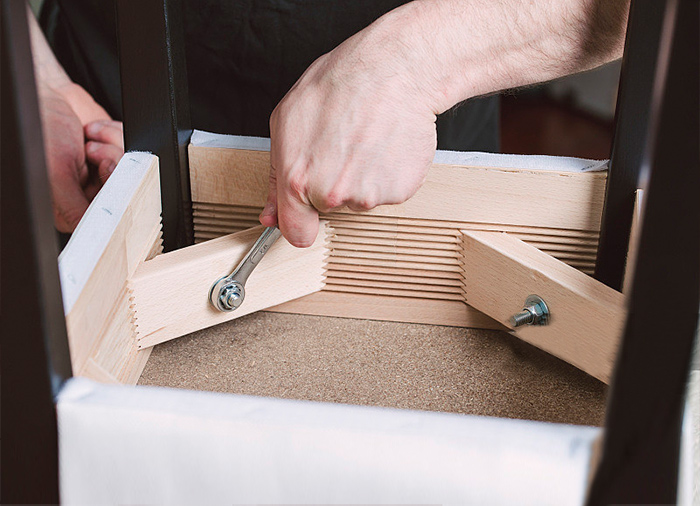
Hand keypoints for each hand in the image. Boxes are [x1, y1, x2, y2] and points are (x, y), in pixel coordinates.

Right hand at [39, 84, 123, 231]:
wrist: (43, 99)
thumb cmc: (40, 134)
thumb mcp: (55, 175)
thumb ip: (74, 208)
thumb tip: (92, 231)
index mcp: (72, 207)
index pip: (110, 211)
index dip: (113, 188)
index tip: (105, 168)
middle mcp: (90, 192)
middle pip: (126, 188)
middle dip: (111, 161)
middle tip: (91, 151)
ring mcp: (104, 172)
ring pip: (133, 166)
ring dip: (112, 143)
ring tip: (88, 138)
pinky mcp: (114, 153)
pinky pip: (132, 146)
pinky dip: (116, 133)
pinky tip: (96, 130)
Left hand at [261, 21, 437, 246]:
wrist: (394, 70)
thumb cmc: (341, 84)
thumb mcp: (287, 121)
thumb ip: (276, 176)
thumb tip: (271, 213)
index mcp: (299, 179)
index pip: (295, 232)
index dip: (300, 223)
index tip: (305, 218)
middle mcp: (333, 193)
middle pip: (329, 208)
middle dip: (332, 184)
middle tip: (340, 145)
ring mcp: (368, 195)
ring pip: (360, 198)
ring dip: (361, 176)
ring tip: (364, 139)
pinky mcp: (399, 190)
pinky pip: (387, 191)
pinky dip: (386, 173)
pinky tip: (382, 144)